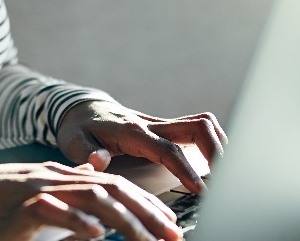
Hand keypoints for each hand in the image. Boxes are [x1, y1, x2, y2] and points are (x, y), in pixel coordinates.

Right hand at [0, 162, 183, 240]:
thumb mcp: (26, 204)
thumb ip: (60, 204)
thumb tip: (91, 210)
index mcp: (56, 180)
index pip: (111, 185)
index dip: (143, 202)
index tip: (168, 223)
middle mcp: (50, 179)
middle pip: (111, 187)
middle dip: (148, 210)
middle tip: (174, 234)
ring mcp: (33, 189)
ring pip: (92, 197)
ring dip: (125, 219)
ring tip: (150, 239)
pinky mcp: (14, 207)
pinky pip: (52, 211)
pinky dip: (77, 223)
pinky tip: (97, 236)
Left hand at [56, 101, 227, 193]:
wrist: (82, 109)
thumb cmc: (78, 129)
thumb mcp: (72, 141)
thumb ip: (85, 151)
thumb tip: (98, 160)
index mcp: (132, 132)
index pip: (167, 150)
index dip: (186, 170)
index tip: (201, 190)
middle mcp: (151, 124)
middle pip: (197, 127)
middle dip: (217, 151)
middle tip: (226, 179)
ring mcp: (161, 124)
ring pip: (202, 124)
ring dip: (219, 143)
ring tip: (227, 172)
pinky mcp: (166, 127)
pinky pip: (196, 128)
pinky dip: (212, 142)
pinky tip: (215, 163)